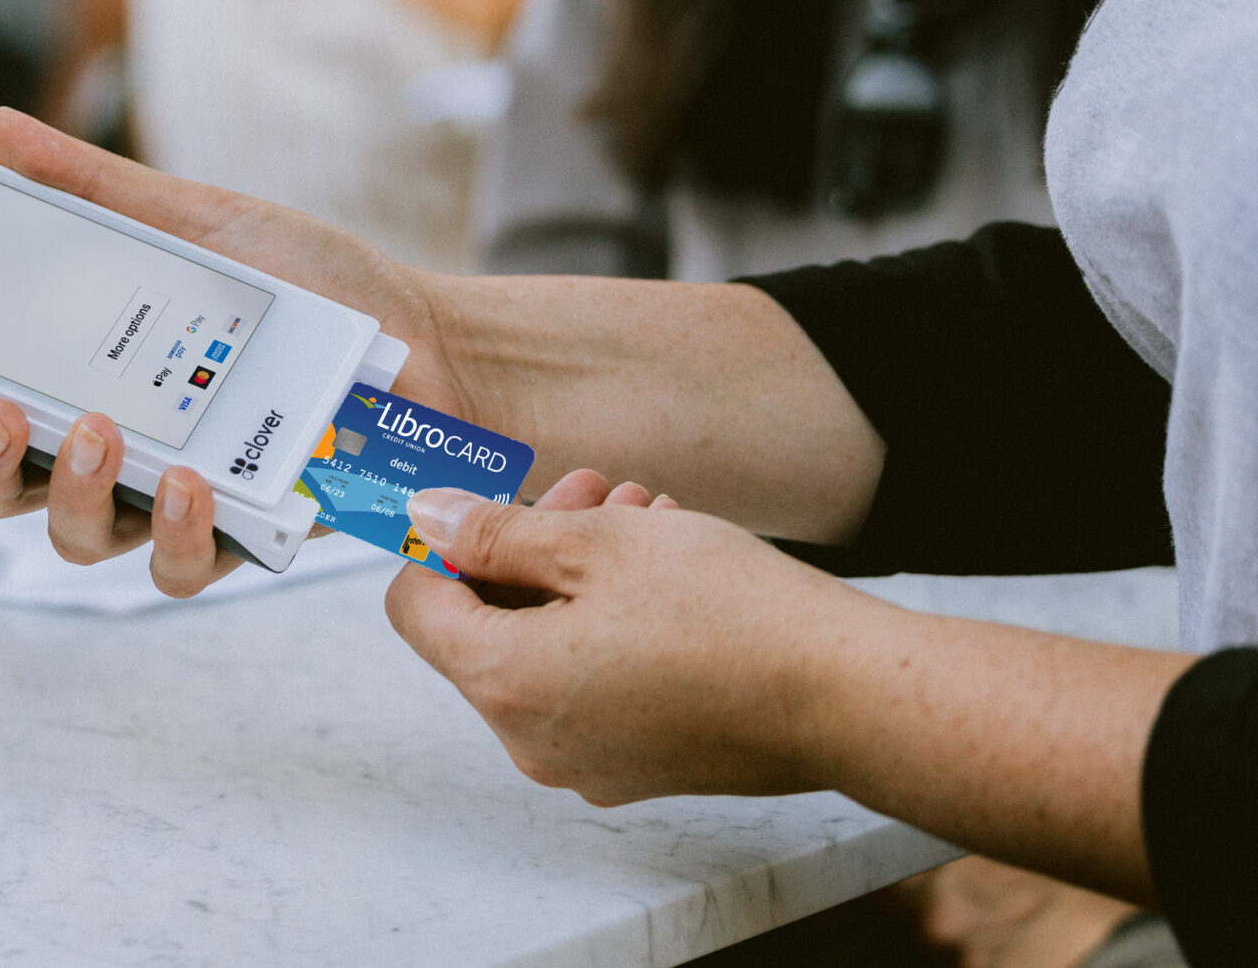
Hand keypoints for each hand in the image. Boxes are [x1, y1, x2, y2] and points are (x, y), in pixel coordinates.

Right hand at [0, 108, 475, 595]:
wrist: (427, 340)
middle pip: (7, 491)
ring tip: (94, 435)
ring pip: (79, 538)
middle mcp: (117, 449)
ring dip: (69, 497)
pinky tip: (188, 487)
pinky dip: (174, 532)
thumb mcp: (199, 221)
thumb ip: (97, 190)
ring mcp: (172, 500)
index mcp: (88, 377)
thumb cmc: (314, 285)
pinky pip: (182, 564)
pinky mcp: (240, 537)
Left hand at [385, 473, 1189, 902]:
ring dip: (582, 575)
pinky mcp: (640, 765)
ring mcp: (588, 762)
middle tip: (589, 491)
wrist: (841, 693)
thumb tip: (428, 521)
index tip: (488, 503)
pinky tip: (670, 569)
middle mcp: (533, 739)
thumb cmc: (731, 617)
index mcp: (505, 683)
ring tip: (646, 517)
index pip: (417, 606)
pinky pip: (596, 684)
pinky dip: (614, 624)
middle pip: (488, 627)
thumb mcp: (597, 542)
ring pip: (549, 647)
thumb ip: (497, 533)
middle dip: (531, 547)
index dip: (444, 544)